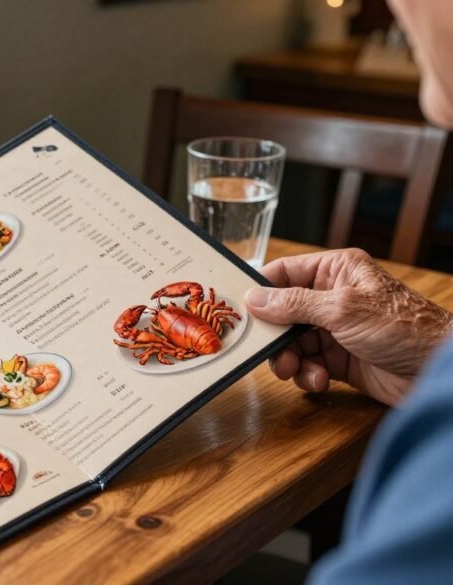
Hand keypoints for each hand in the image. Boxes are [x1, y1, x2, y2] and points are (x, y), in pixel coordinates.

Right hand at [245, 249, 452, 405]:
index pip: (283, 274)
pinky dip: (307, 375)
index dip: (260, 291)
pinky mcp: (340, 359)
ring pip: (292, 343)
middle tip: (270, 352)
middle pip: (281, 313)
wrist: (438, 372)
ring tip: (296, 372)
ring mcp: (336, 329)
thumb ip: (294, 303)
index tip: (240, 311)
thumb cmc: (405, 328)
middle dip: (275, 336)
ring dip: (290, 360)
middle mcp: (332, 297)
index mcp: (336, 271)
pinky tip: (319, 381)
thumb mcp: (343, 309)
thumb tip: (254, 297)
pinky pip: (308, 364)